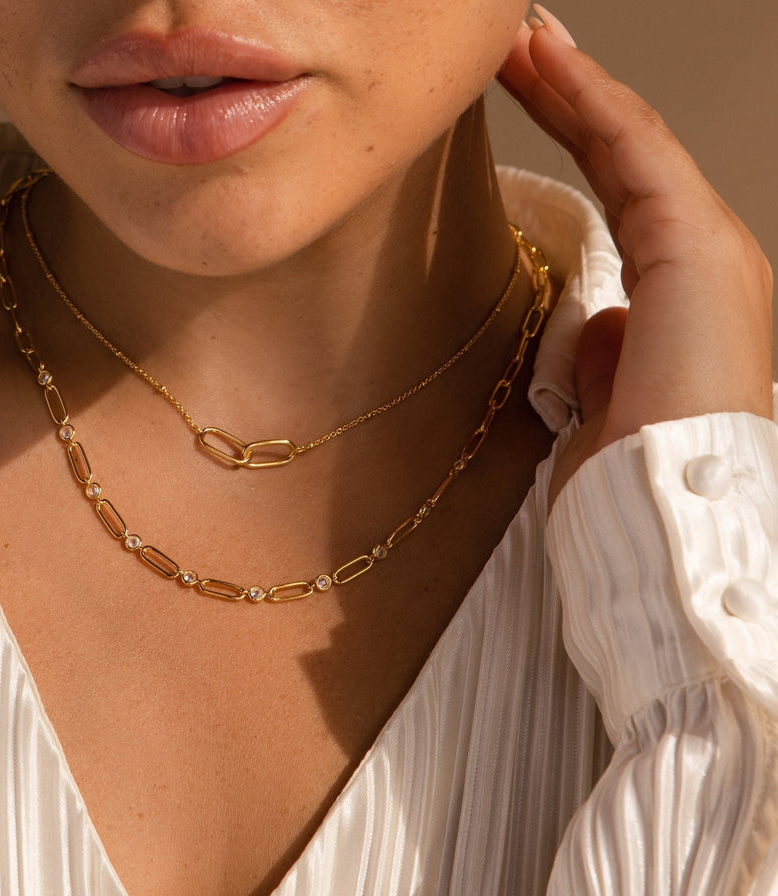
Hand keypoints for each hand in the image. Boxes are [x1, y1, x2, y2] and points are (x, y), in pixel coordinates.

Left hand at [497, 5, 773, 505]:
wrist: (662, 515)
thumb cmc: (629, 479)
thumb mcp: (603, 407)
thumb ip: (603, 359)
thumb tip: (594, 329)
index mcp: (681, 300)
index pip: (624, 198)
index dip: (576, 142)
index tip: (528, 97)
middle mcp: (705, 263)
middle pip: (629, 158)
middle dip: (572, 97)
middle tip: (519, 44)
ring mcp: (709, 249)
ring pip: (633, 142)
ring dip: (574, 83)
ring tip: (520, 36)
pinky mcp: (696, 246)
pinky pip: (635, 152)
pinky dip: (589, 100)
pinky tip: (545, 60)